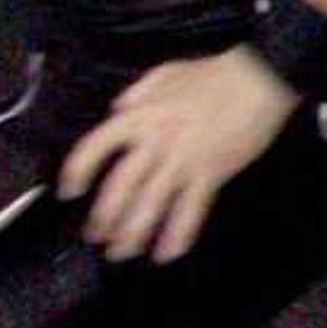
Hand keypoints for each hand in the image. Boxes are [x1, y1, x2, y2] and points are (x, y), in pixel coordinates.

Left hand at [56, 47, 299, 262]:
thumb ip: (137, 94)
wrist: (258, 80)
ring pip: (150, 204)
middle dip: (104, 217)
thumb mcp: (165, 74)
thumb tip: (117, 109)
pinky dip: (178, 235)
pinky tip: (168, 253)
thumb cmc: (214, 74)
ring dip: (133, 233)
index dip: (78, 171)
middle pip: (120, 187)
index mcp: (138, 117)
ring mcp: (183, 160)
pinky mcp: (211, 173)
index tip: (68, 191)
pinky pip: (190, 210)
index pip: (95, 148)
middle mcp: (154, 142)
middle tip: (95, 237)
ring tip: (122, 253)